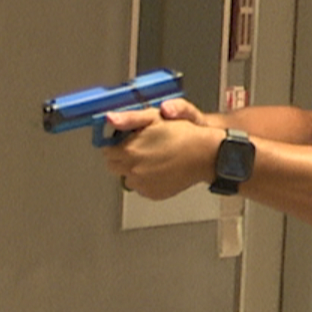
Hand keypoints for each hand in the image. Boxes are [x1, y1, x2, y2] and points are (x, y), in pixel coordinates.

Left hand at [102, 102, 219, 198]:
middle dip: (122, 157)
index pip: (107, 151)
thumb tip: (109, 119)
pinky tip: (159, 169)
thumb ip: (128, 119)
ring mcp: (142, 185)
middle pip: (114, 166)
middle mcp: (132, 170)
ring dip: (134, 169)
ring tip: (152, 158)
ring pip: (127, 178)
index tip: (127, 140)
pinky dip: (146, 180)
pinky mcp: (153, 194)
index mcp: (128, 151)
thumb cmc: (182, 134)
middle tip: (140, 148)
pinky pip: (142, 187)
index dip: (116, 143)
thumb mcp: (153, 118)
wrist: (205, 154)